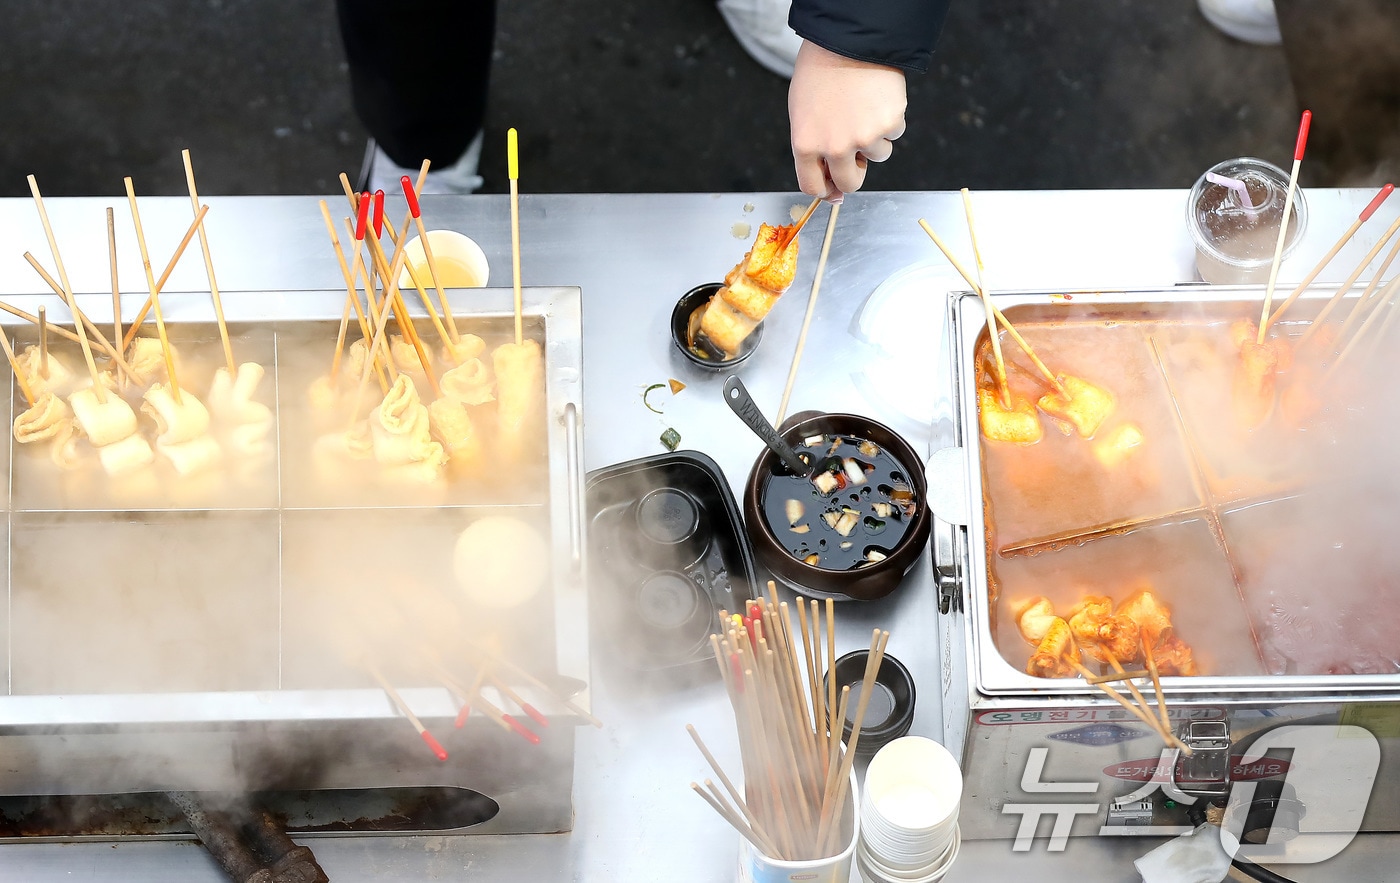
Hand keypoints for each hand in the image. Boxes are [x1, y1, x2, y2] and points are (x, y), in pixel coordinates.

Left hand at [788, 40, 907, 202]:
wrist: (848, 40)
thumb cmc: (821, 73)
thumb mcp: (803, 113)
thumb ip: (813, 149)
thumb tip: (833, 188)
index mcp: (805, 144)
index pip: (812, 187)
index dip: (825, 190)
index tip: (833, 187)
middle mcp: (835, 147)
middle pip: (849, 183)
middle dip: (854, 172)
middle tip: (855, 151)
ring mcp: (864, 137)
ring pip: (878, 155)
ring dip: (874, 138)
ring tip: (865, 107)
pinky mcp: (890, 123)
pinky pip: (894, 133)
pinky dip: (889, 119)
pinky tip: (878, 98)